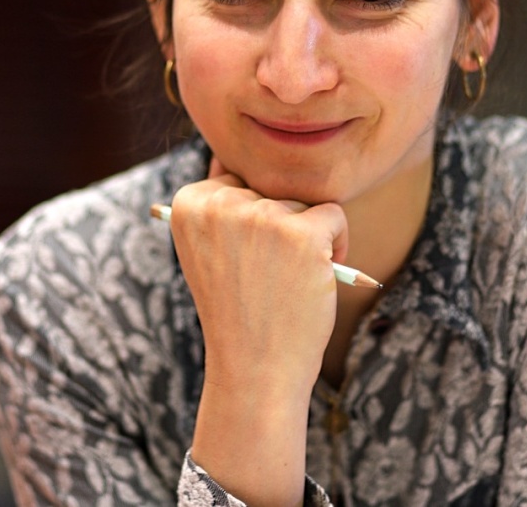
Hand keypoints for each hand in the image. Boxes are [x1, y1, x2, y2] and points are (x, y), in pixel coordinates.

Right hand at [169, 157, 348, 395]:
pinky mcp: (302, 234)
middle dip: (278, 227)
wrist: (254, 368)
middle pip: (272, 190)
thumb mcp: (209, 250)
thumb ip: (217, 204)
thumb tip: (229, 158)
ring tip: (286, 280)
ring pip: (303, 203)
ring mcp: (262, 217)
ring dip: (306, 236)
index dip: (249, 222)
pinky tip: (317, 274)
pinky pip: (334, 215)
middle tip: (266, 274)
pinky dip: (338, 243)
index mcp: (189, 203)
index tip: (240, 262)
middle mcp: (221, 204)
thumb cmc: (237, 308)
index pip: (236, 181)